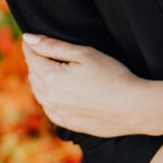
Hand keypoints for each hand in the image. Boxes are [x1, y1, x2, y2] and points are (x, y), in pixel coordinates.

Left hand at [21, 33, 155, 136]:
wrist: (134, 108)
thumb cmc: (113, 76)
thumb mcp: (84, 54)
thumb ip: (53, 46)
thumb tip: (28, 38)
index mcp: (51, 77)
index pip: (32, 57)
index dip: (31, 46)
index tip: (32, 39)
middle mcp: (50, 98)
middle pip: (33, 75)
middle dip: (35, 62)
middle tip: (42, 53)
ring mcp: (59, 113)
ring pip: (39, 94)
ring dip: (40, 81)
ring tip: (50, 71)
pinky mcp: (69, 124)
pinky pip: (49, 109)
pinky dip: (49, 99)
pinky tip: (58, 93)